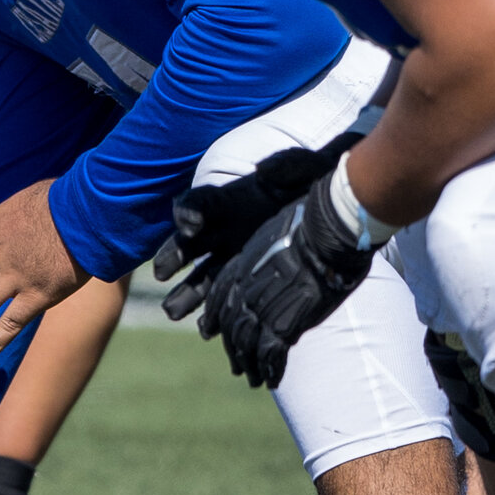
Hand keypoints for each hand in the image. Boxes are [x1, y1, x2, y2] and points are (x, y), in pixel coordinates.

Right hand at [154, 137, 354, 320]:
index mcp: (230, 201)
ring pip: (200, 276)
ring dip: (185, 294)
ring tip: (173, 312)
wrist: (331, 204)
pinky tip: (209, 329)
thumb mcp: (302, 165)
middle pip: (189, 244)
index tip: (190, 225)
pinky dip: (215, 314)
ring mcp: (232, 256)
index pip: (200, 203)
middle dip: (173, 257)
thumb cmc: (311, 179)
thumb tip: (265, 170)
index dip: (189, 212)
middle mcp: (222, 230)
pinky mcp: (247, 276)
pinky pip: (225, 297)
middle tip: (163, 272)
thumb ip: (286, 165)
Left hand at [195, 172, 376, 388]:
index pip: (219, 298)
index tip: (212, 331)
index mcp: (242, 265)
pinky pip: (269, 353)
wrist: (329, 228)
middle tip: (237, 366)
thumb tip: (279, 258)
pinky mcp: (284, 322)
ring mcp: (263, 305)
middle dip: (233, 348)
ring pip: (246, 343)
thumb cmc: (313, 221)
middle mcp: (246, 287)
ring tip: (252, 379)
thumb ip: (271, 251)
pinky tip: (271, 380)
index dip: (216, 318)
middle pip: (231, 325)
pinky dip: (268, 369)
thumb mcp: (278, 232)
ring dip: (248, 364)